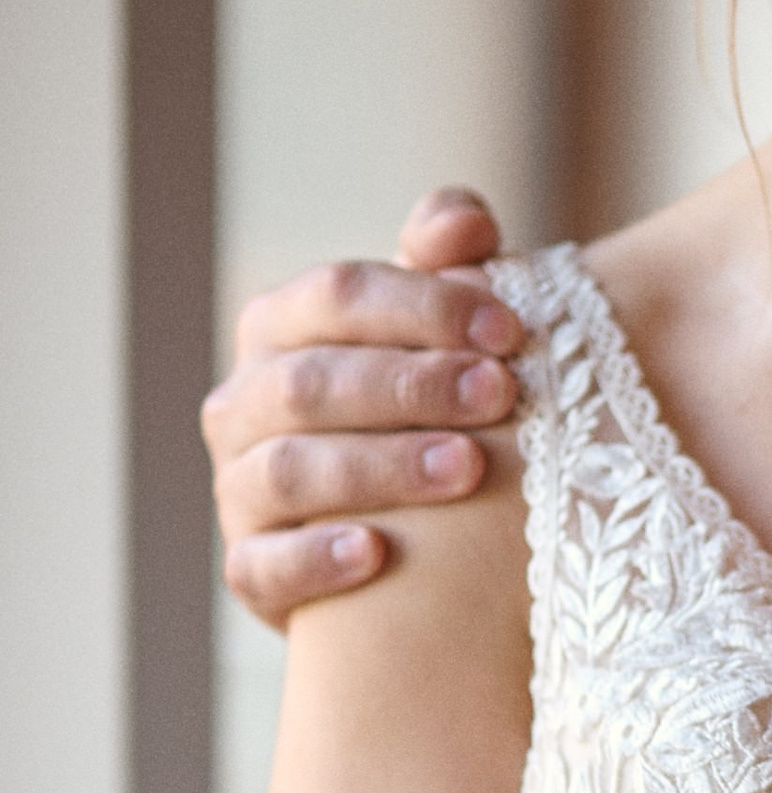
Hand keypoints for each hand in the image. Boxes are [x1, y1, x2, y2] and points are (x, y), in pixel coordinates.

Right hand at [203, 187, 517, 628]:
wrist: (412, 538)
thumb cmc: (431, 404)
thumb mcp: (443, 328)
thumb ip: (451, 264)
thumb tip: (465, 223)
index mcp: (284, 328)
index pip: (336, 294)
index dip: (423, 304)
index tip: (511, 328)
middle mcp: (246, 403)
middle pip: (311, 380)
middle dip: (411, 383)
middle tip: (501, 393)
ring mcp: (239, 488)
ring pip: (289, 469)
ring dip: (380, 465)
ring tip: (467, 466)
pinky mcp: (250, 569)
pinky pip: (263, 564)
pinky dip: (316, 557)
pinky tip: (378, 551)